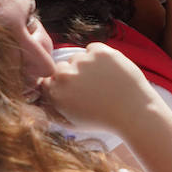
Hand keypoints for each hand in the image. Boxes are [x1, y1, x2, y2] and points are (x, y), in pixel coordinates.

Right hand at [39, 44, 158, 132]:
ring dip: (87, 66)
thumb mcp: (70, 122)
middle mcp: (65, 75)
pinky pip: (94, 48)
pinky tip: (110, 73)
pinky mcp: (101, 51)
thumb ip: (50, 109)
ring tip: (103, 83)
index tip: (75, 92)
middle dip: (73, 75)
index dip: (61, 85)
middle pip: (62, 67)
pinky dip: (100, 57)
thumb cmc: (103, 120)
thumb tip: (37, 98)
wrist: (134, 113)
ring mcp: (83, 61)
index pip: (47, 79)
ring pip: (78, 57)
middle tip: (91, 89)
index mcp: (55, 92)